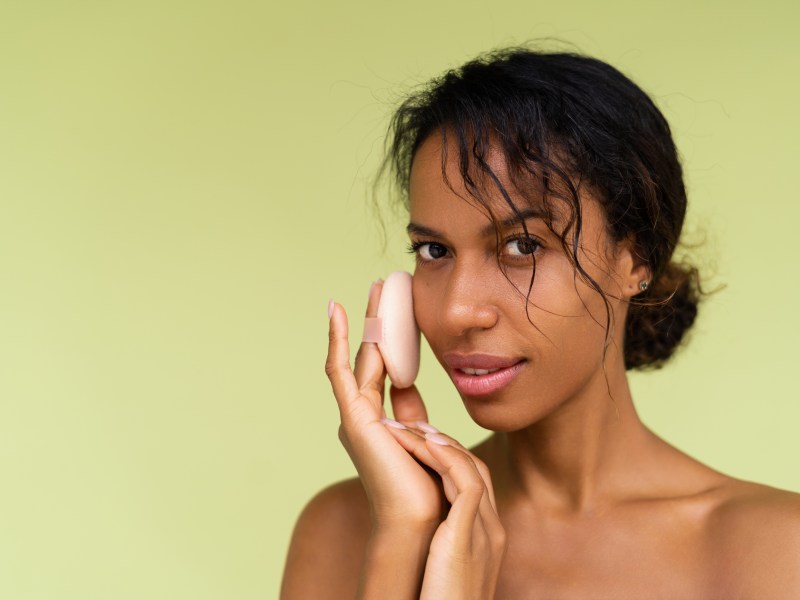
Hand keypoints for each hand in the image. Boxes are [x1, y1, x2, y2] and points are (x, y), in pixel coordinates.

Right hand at [325, 282, 443, 531]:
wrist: (423, 521)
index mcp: (381, 421)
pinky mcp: (353, 417)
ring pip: (363, 355)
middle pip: (374, 355)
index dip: (395, 338)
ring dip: (370, 320)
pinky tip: (336, 310)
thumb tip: (409, 385)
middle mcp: (364, 415)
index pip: (388, 368)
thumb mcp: (424, 438)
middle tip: (387, 285)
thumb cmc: (429, 488)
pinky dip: (337, 339)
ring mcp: (356, 415)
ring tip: (378, 287)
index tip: (402, 311)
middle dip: (381, 320)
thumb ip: (413, 412)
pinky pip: (341, 370)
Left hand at [385, 426, 506, 599]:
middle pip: (476, 469)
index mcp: (487, 536)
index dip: (449, 457)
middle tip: (415, 425)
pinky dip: (442, 457)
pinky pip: (462, 482)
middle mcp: (491, 529)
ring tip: (411, 428)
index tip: (422, 442)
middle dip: (445, 443)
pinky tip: (419, 444)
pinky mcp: (469, 536)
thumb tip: (422, 532)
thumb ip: (441, 546)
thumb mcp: (444, 569)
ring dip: (438, 443)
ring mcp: (485, 531)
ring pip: (470, 468)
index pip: (474, 482)